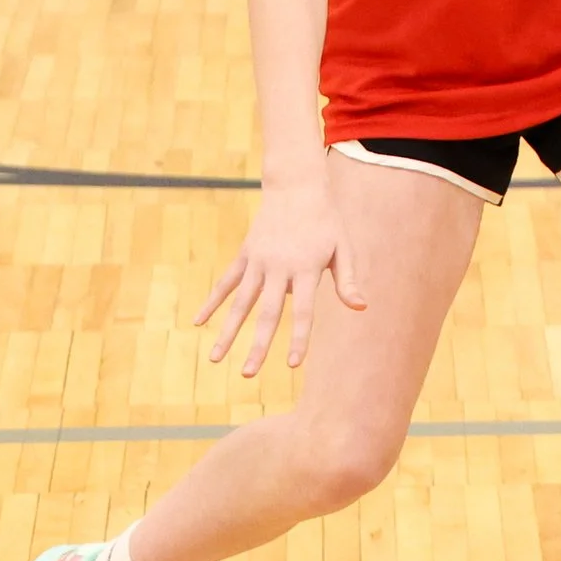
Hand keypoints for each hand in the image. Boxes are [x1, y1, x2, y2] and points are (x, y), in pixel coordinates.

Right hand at [195, 163, 365, 375]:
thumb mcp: (343, 247)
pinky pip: (226, 282)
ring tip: (215, 359)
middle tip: (247, 374)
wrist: (296, 186)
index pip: (303, 310)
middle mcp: (279, 267)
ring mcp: (258, 260)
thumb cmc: (326, 221)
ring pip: (241, 302)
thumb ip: (348, 280)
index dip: (298, 337)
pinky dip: (211, 301)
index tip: (292, 364)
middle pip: (268, 313)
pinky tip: (198, 322)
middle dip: (257, 345)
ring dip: (228, 331)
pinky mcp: (245, 254)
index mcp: (306, 268)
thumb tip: (361, 309)